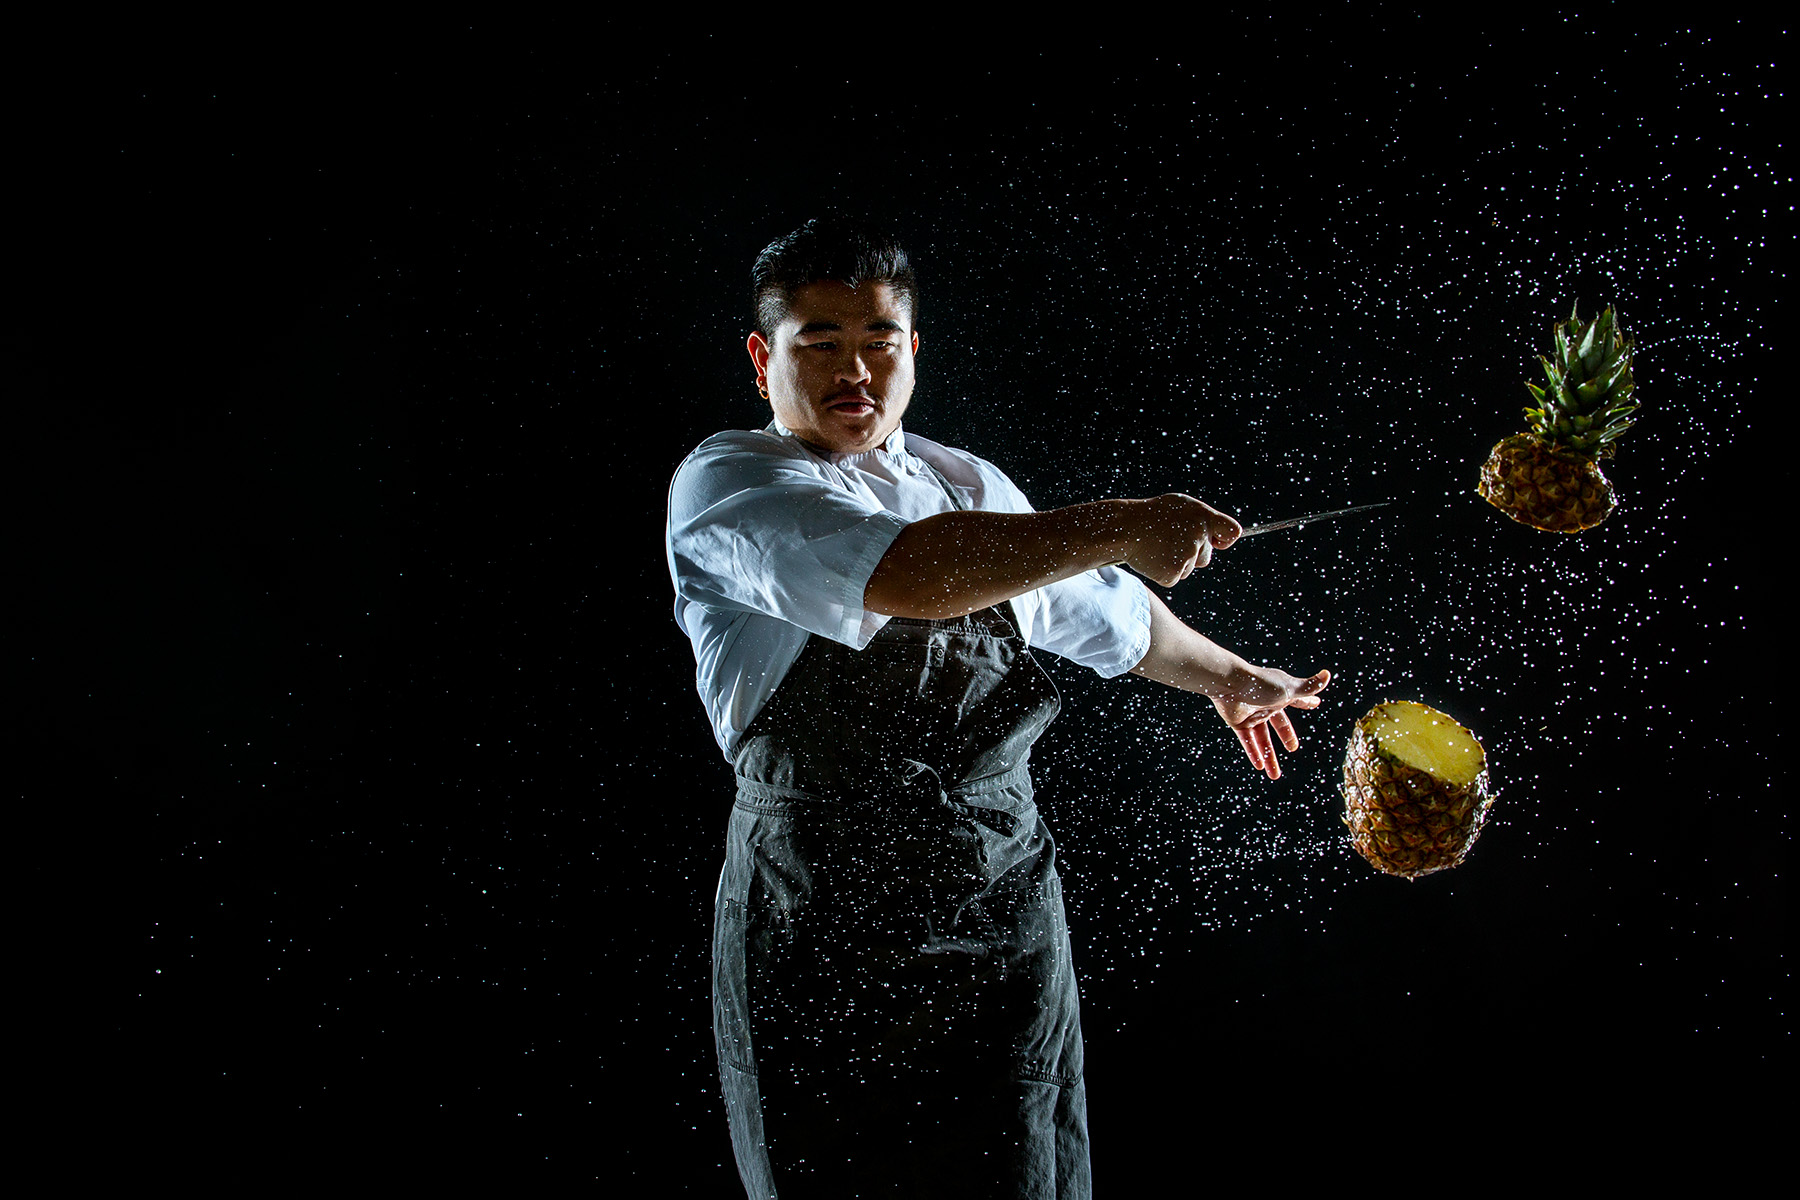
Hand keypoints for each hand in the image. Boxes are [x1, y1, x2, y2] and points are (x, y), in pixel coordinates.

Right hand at [1121, 494, 1242, 586]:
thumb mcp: (1179, 507)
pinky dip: (1163, 571)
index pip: (1232, 531)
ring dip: (1175, 562)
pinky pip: (1173, 577)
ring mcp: (1186, 556)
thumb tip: (1217, 538)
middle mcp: (1199, 537)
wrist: (1124, 528)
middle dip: (1191, 554)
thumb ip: (1200, 520)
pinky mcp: (1173, 572)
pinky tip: (1152, 558)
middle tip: (1168, 542)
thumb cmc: (1150, 515)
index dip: (1225, 539)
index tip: (1217, 542)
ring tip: (1157, 546)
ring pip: (1188, 568)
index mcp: (1203, 517)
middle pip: (1205, 557)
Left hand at [1211, 668, 1330, 779]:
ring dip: (1268, 756)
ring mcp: (1252, 714)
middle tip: (1292, 748)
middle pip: (1278, 725)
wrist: (1230, 684)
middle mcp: (1266, 704)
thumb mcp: (1289, 688)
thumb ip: (1309, 687)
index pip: (1297, 700)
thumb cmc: (1261, 684)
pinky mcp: (1238, 722)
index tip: (1314, 704)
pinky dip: (1253, 753)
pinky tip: (1259, 765)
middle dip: (1286, 736)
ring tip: (1274, 775)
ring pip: (1262, 739)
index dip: (1306, 703)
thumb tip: (1328, 674)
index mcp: (1280, 695)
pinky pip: (1247, 741)